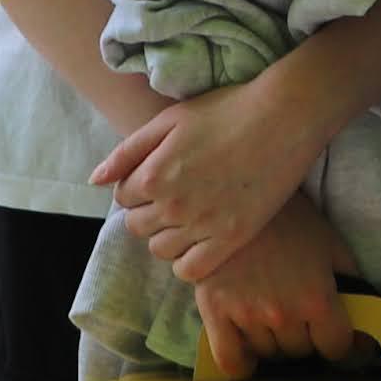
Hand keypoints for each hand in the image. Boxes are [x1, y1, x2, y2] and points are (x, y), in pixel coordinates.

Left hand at [98, 75, 331, 283]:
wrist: (285, 117)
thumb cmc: (227, 110)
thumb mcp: (169, 120)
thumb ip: (127, 152)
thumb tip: (95, 180)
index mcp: (152, 175)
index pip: (123, 197)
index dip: (138, 186)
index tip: (162, 176)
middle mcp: (172, 205)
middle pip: (138, 226)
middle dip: (149, 211)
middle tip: (177, 195)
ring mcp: (203, 225)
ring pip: (161, 250)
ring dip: (167, 236)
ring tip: (189, 216)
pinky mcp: (232, 238)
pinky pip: (192, 270)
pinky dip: (187, 261)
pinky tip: (200, 241)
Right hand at [188, 195, 361, 370]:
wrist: (236, 195)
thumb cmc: (289, 218)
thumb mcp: (331, 244)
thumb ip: (352, 280)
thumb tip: (371, 309)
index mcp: (317, 297)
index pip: (337, 347)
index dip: (344, 346)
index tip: (343, 343)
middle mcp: (283, 313)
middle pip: (302, 351)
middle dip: (308, 339)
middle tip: (304, 320)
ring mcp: (247, 315)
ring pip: (269, 354)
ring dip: (276, 344)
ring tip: (275, 320)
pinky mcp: (214, 312)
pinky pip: (230, 360)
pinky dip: (242, 364)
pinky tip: (249, 353)